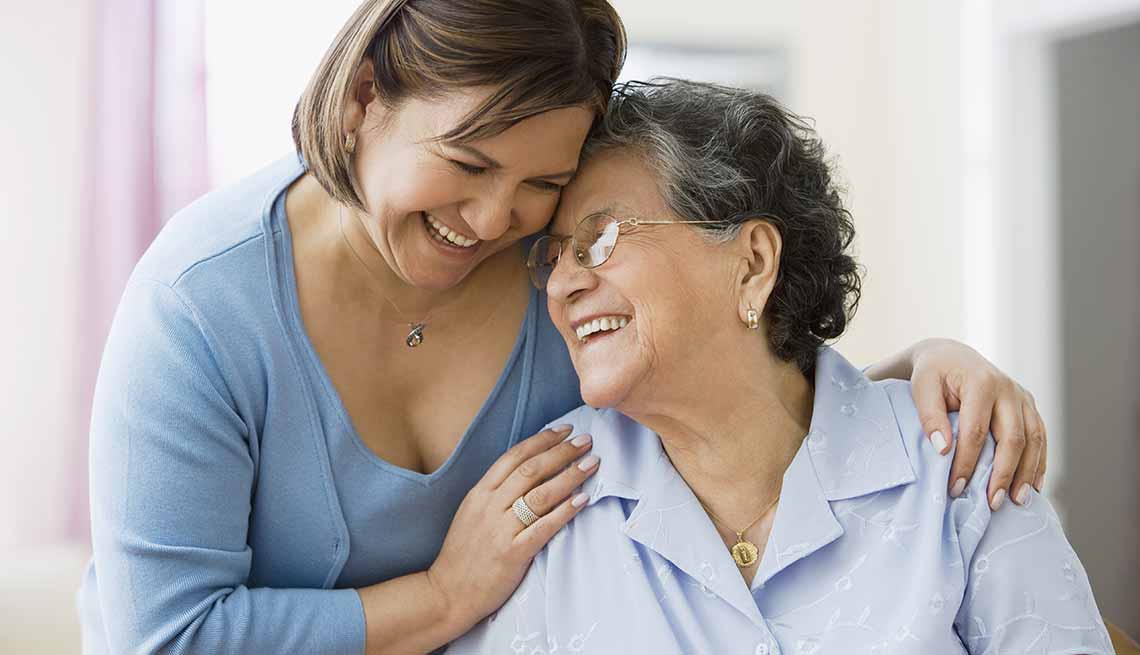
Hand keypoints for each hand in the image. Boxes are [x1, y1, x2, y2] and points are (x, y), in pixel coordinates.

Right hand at [426, 425, 598, 633]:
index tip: (563, 430)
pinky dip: (564, 512)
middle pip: (531, 470)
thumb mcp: (472, 514)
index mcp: (479, 493)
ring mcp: (500, 529)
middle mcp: (490, 506)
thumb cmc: (463, 555)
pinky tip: (582, 500)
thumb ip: (495, 493)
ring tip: (591, 464)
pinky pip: (543, 528)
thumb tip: (528, 472)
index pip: (513, 457)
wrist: (447, 593)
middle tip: (585, 441)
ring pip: (540, 494)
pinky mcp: (512, 553)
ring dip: (569, 476)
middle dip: (561, 452)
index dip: (541, 441)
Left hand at [907, 339, 1045, 508]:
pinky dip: (1039, 462)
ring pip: (1034, 440)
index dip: (967, 463)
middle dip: (1003, 474)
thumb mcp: (922, 388)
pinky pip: (1040, 437)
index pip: (976, 431)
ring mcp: (1023, 397)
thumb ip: (930, 416)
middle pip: (1013, 438)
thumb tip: (943, 450)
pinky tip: (1033, 486)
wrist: (951, 356)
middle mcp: (1009, 389)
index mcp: (982, 382)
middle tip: (992, 503)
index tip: (956, 488)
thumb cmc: (933, 374)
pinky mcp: (1029, 406)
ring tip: (1017, 502)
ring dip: (1027, 473)